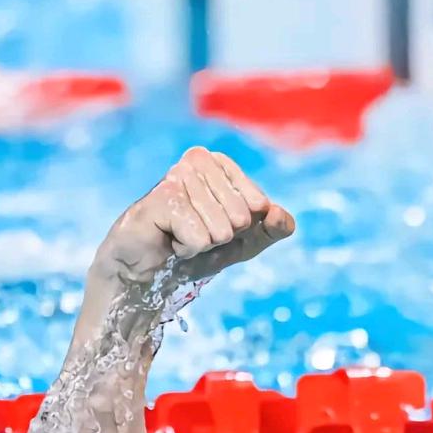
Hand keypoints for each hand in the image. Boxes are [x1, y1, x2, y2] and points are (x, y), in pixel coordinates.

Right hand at [94, 146, 294, 285]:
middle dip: (223, 237)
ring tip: (181, 235)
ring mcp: (176, 176)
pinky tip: (170, 240)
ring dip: (204, 244)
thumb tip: (278, 214)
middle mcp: (197, 160)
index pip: (259, 203)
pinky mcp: (159, 199)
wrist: (153, 271)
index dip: (244, 227)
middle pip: (241, 216)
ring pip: (221, 228)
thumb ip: (274, 228)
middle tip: (197, 232)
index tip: (218, 225)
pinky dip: (188, 249)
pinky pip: (200, 238)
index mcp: (219, 162)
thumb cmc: (198, 248)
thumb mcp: (247, 241)